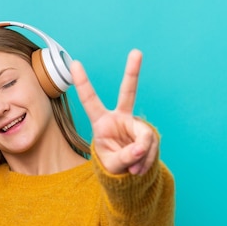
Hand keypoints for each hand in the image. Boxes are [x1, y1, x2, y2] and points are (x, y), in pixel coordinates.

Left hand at [71, 49, 157, 174]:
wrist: (127, 173)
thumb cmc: (113, 165)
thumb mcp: (113, 165)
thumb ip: (125, 157)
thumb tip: (141, 147)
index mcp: (102, 122)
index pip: (90, 100)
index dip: (82, 83)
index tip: (74, 63)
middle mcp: (119, 118)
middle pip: (128, 92)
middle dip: (132, 72)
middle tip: (137, 52)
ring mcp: (136, 124)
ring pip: (144, 136)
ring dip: (141, 156)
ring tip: (132, 170)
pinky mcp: (148, 134)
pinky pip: (152, 146)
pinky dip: (147, 161)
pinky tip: (139, 168)